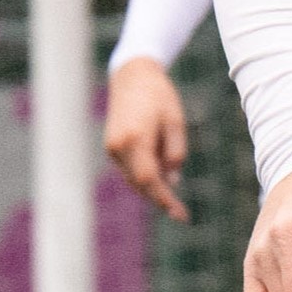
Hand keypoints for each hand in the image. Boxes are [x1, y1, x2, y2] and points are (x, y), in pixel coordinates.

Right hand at [99, 57, 191, 214]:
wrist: (132, 76)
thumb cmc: (159, 96)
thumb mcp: (176, 123)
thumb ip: (175, 154)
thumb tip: (171, 182)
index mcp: (134, 139)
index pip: (149, 180)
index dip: (165, 200)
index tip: (180, 215)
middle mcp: (118, 146)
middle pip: (140, 183)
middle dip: (160, 197)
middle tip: (180, 211)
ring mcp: (111, 147)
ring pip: (133, 178)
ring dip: (153, 186)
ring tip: (172, 182)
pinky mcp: (110, 146)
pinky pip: (129, 169)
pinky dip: (144, 175)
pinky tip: (160, 171)